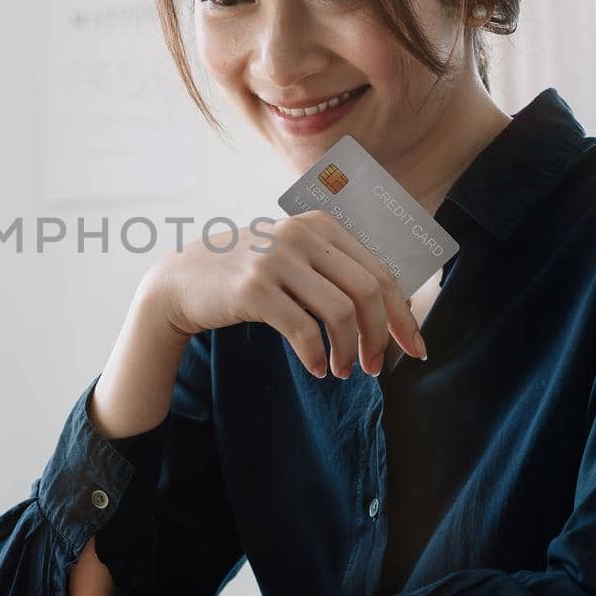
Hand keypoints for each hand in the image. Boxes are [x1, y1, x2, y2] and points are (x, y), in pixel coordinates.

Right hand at [146, 211, 425, 379]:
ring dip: (349, 350)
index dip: (403, 314)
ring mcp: (276, 259)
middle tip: (375, 368)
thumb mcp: (293, 255)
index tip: (414, 348)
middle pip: (369, 290)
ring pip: (341, 312)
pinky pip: (303, 329)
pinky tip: (316, 368)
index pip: (381, 271)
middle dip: (381, 336)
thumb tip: (397, 307)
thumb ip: (336, 267)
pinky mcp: (252, 289)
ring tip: (342, 370)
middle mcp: (300, 234)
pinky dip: (316, 356)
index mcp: (319, 224)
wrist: (181, 280)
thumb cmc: (247, 275)